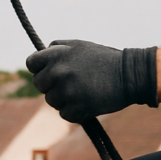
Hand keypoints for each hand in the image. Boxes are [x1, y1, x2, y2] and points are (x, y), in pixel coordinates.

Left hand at [26, 40, 157, 122]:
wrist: (129, 75)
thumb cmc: (105, 59)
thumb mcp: (79, 45)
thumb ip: (57, 49)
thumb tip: (41, 55)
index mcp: (57, 55)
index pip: (31, 63)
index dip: (39, 68)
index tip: (48, 71)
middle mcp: (58, 72)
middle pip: (39, 84)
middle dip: (51, 85)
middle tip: (69, 83)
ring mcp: (66, 91)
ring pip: (51, 101)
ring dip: (63, 99)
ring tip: (81, 91)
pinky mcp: (76, 108)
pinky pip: (64, 114)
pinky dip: (74, 111)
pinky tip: (87, 101)